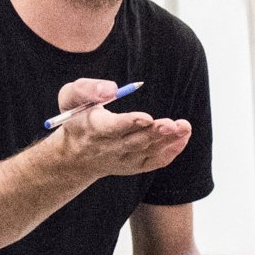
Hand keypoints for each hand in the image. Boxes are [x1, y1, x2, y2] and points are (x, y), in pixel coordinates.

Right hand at [51, 78, 190, 179]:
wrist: (76, 155)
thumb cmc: (78, 118)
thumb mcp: (71, 98)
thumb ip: (87, 89)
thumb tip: (112, 88)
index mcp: (95, 129)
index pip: (113, 128)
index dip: (130, 123)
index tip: (146, 118)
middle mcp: (110, 148)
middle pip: (136, 141)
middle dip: (155, 132)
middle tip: (172, 124)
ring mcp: (124, 160)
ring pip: (149, 151)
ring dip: (168, 140)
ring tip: (184, 126)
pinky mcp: (135, 166)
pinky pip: (155, 161)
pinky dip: (171, 151)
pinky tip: (183, 136)